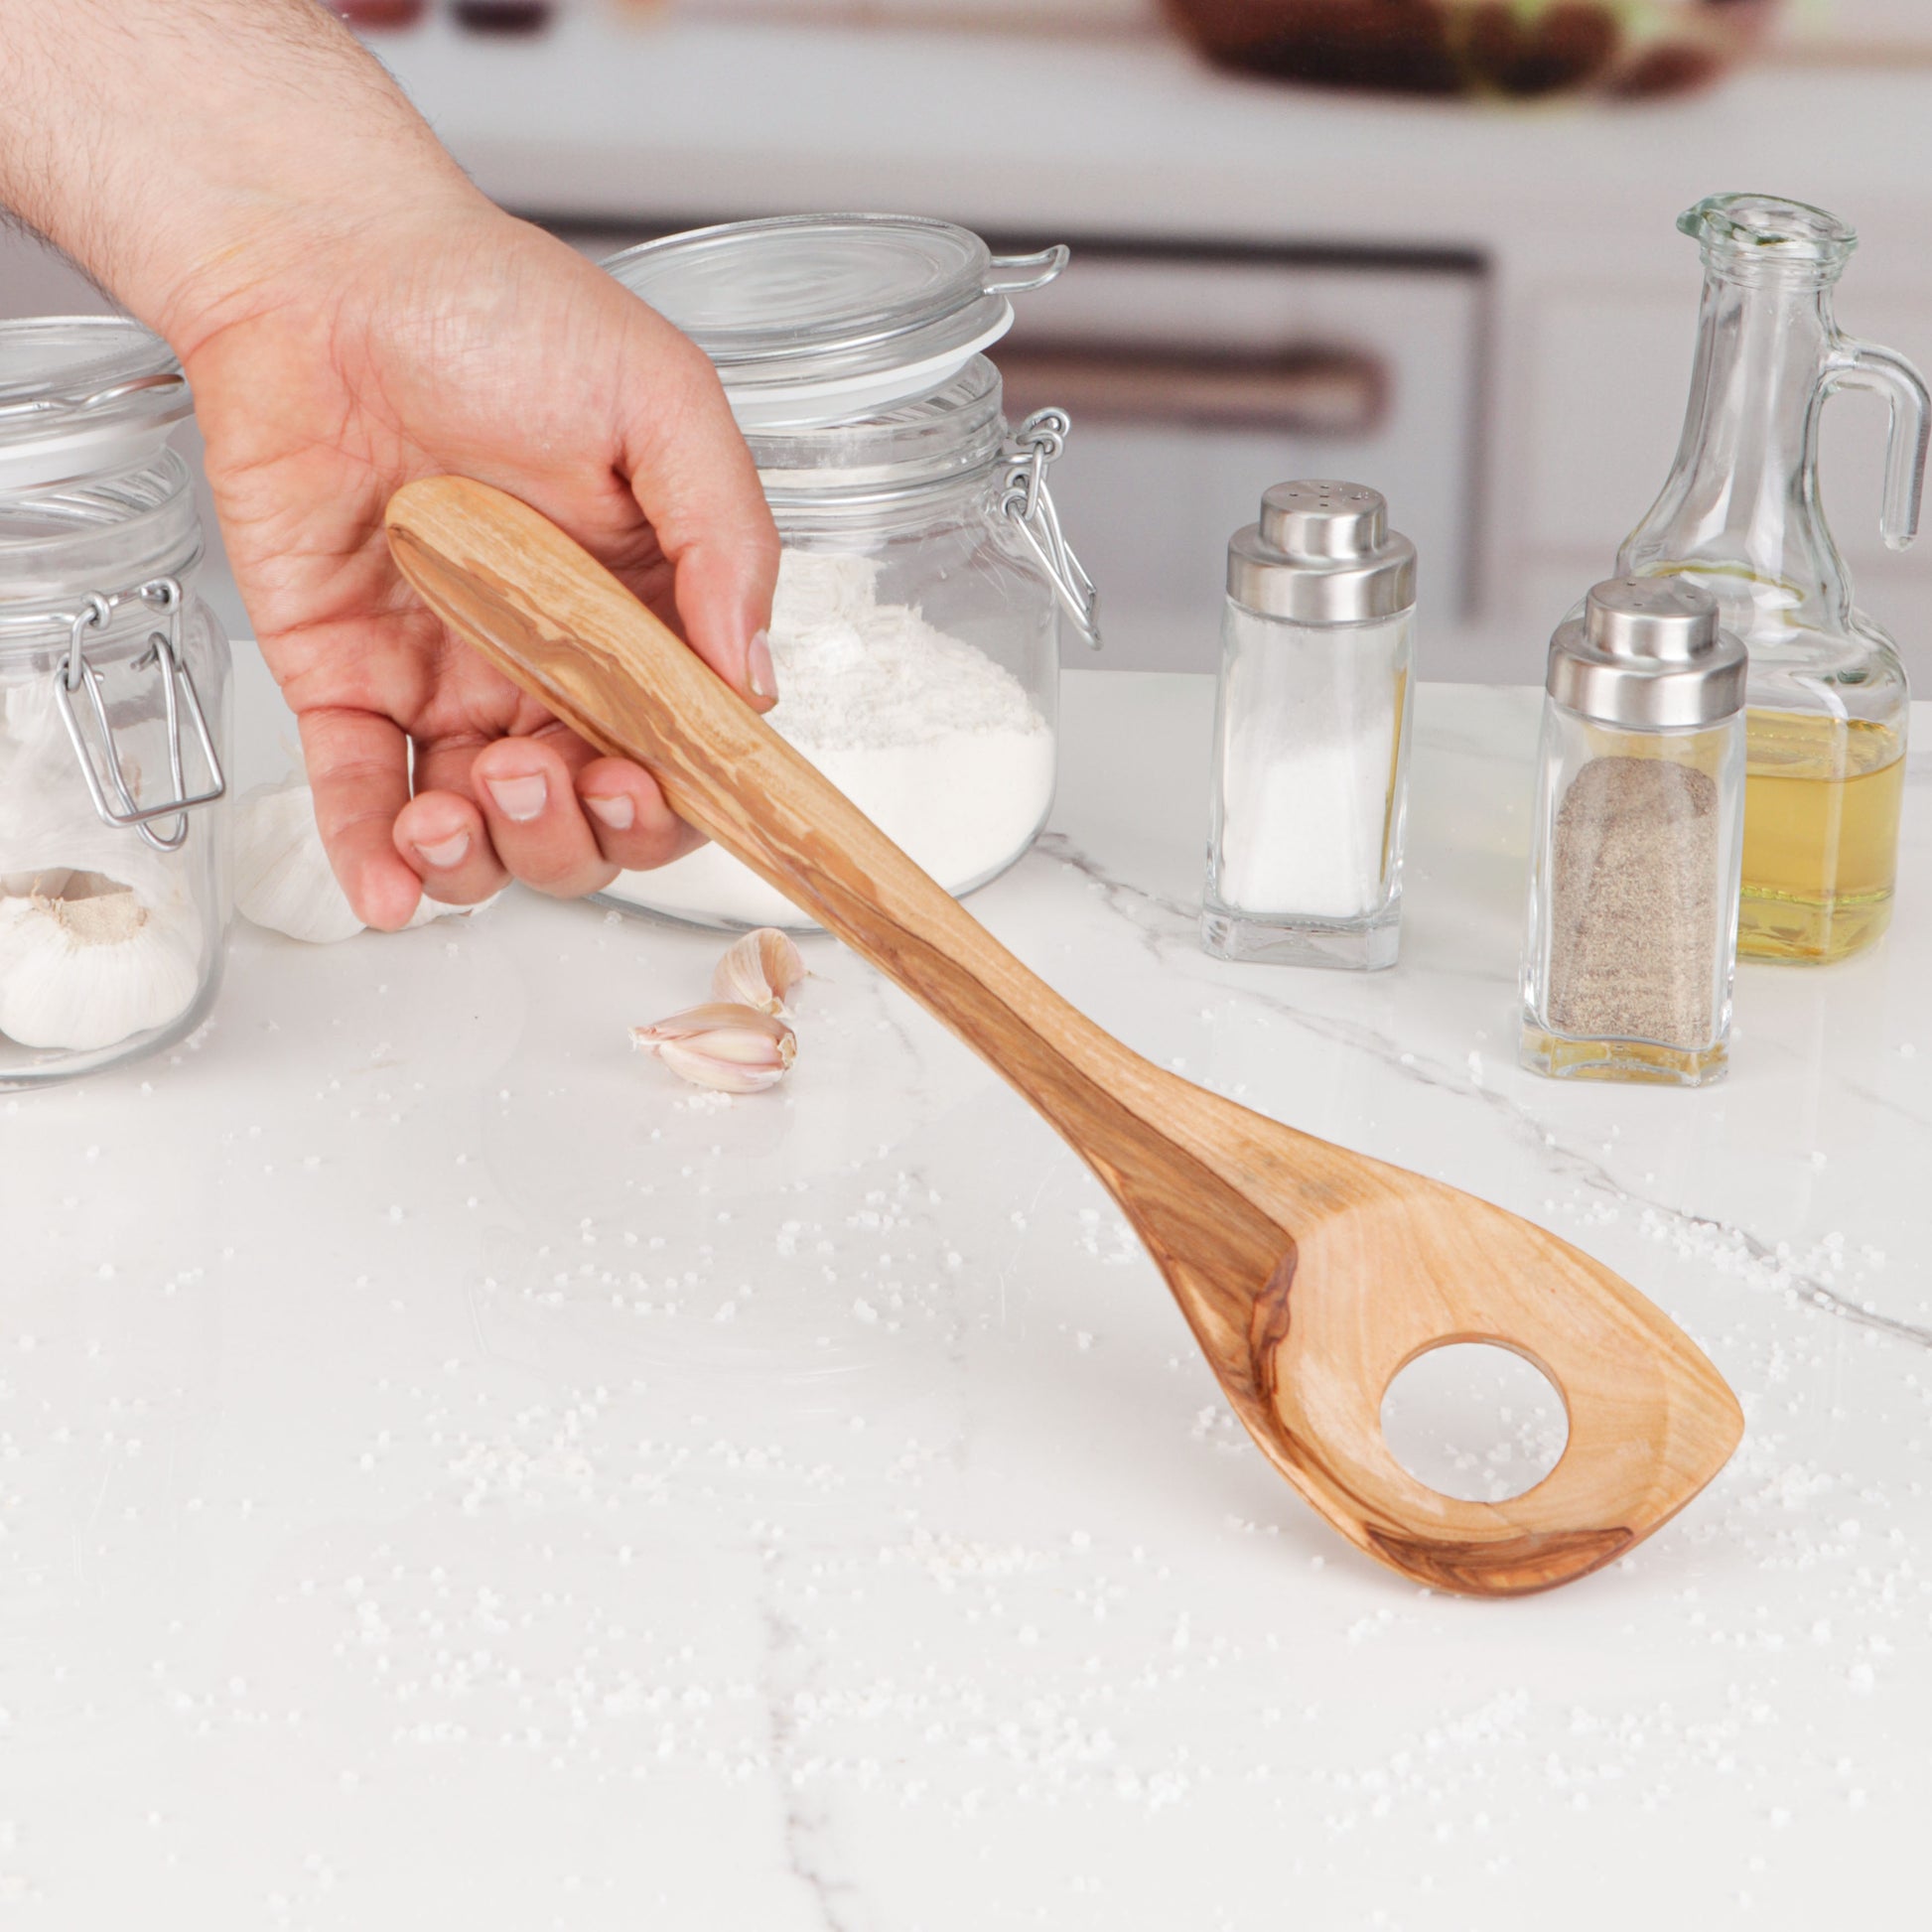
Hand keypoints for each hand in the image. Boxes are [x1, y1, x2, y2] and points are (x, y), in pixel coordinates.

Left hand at [180, 199, 778, 928]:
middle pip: (590, 819)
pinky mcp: (347, 680)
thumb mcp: (660, 400)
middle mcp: (555, 668)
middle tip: (544, 775)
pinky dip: (374, 860)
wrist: (323, 264)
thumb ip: (723, 539)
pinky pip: (361, 795)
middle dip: (576, 835)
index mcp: (646, 615)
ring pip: (487, 831)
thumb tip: (755, 679)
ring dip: (488, 859)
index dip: (678, 799)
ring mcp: (451, 684)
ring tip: (460, 811)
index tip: (655, 787)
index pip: (685, 751)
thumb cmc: (497, 308)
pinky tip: (391, 887)